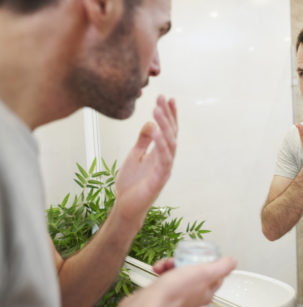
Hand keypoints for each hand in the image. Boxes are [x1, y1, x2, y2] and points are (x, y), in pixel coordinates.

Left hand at [113, 95, 177, 228]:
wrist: (125, 206)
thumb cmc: (130, 183)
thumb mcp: (134, 156)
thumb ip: (143, 141)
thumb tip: (150, 123)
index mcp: (160, 153)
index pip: (168, 130)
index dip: (170, 115)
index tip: (167, 98)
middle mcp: (166, 159)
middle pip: (171, 133)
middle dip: (167, 115)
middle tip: (161, 98)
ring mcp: (165, 168)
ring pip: (170, 143)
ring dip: (165, 126)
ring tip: (156, 110)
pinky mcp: (160, 178)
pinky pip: (164, 159)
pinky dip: (161, 144)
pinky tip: (156, 131)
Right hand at [115, 257, 236, 306]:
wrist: (148, 306)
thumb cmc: (175, 294)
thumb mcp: (204, 273)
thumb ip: (221, 267)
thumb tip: (233, 261)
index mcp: (206, 291)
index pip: (214, 274)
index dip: (209, 261)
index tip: (202, 254)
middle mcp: (192, 294)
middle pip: (194, 269)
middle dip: (185, 259)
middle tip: (179, 259)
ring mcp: (177, 293)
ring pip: (178, 271)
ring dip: (171, 263)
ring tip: (166, 264)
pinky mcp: (163, 292)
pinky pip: (164, 275)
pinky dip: (161, 269)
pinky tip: (158, 269)